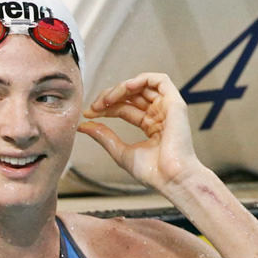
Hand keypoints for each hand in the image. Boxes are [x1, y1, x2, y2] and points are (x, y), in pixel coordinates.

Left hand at [78, 73, 205, 192]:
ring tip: (106, 100)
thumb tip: (82, 125)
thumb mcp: (119, 151)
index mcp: (150, 125)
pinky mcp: (175, 104)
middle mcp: (159, 114)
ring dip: (121, 88)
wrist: (170, 178)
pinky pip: (161, 80)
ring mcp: (168, 108)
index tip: (88, 114)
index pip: (124, 108)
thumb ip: (103, 136)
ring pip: (143, 85)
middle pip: (131, 95)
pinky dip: (142, 79)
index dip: (104, 108)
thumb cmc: (151, 171)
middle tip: (94, 107)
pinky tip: (126, 88)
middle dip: (109, 97)